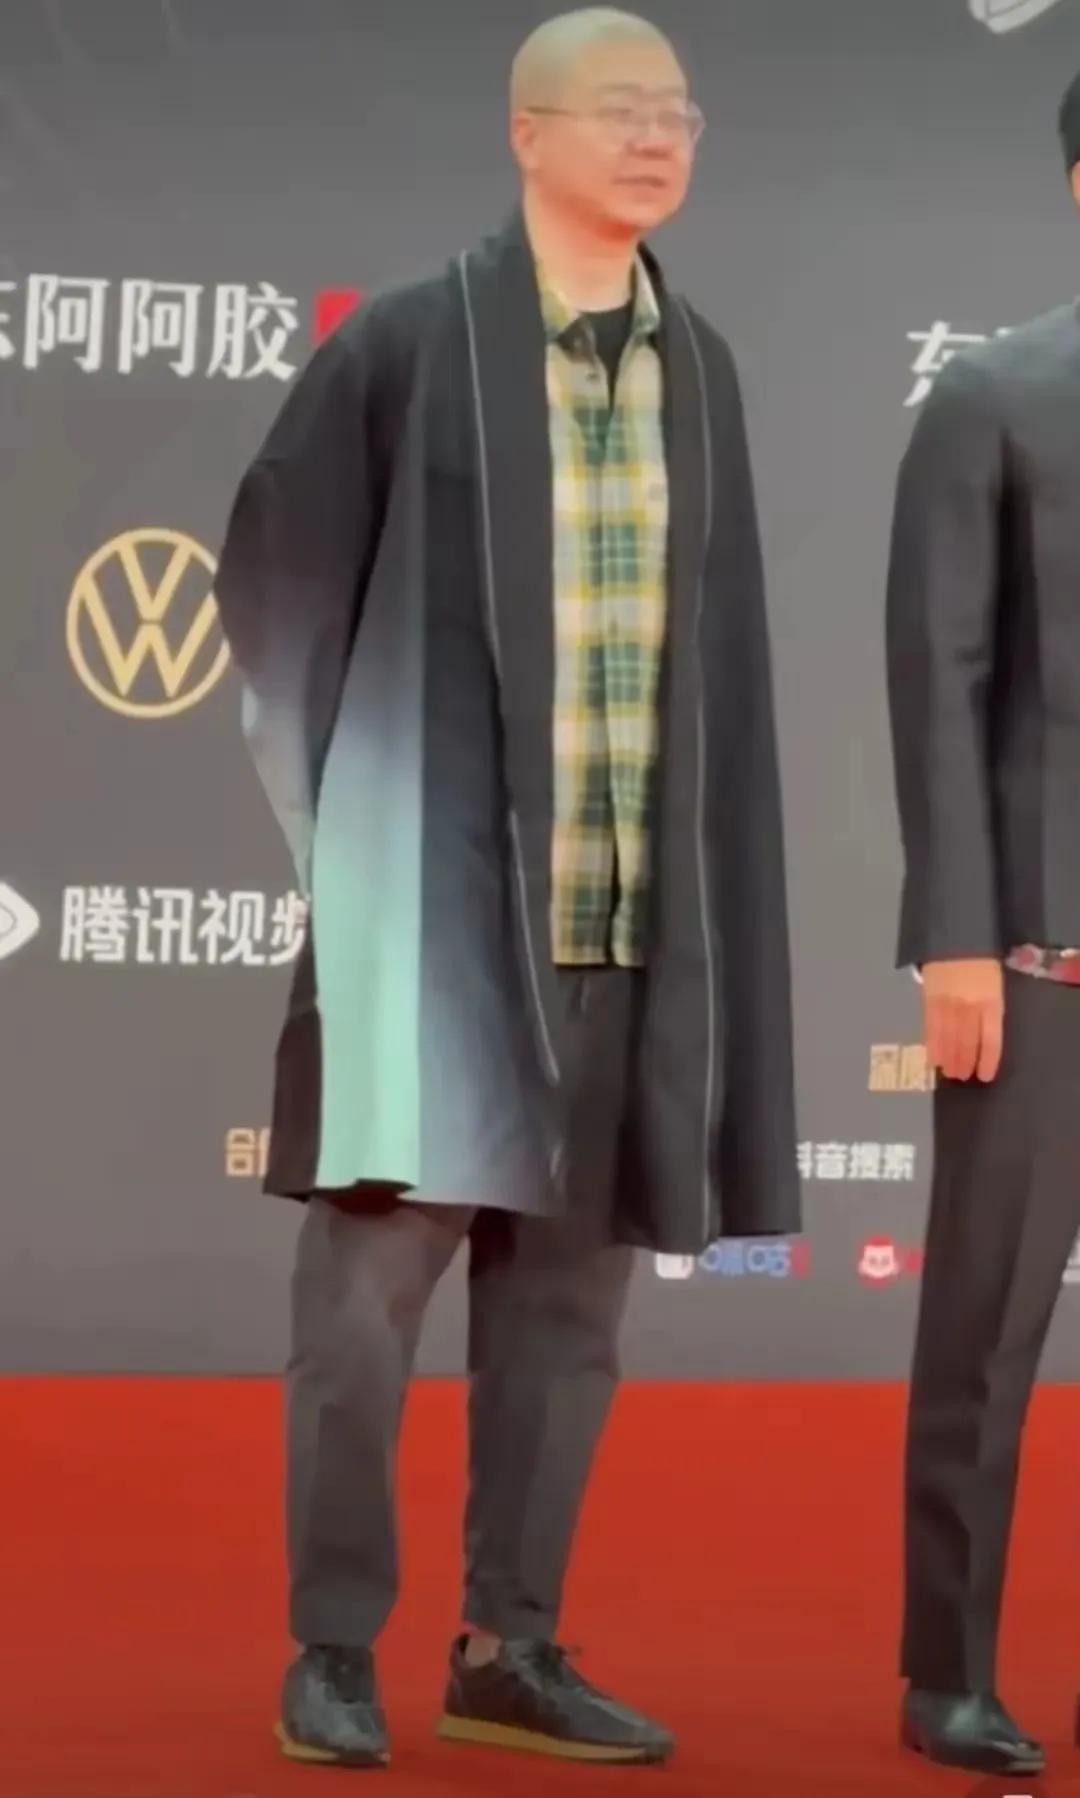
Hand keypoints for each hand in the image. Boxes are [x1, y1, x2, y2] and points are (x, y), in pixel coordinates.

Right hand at [922, 958, 1003, 1082]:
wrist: (956, 936)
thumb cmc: (981, 962)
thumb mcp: (994, 984)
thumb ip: (989, 1009)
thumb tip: (982, 1036)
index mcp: (991, 1001)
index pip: (990, 1038)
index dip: (987, 1059)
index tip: (984, 1076)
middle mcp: (969, 1005)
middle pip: (967, 1041)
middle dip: (964, 1061)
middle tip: (962, 1077)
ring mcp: (947, 1003)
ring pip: (947, 1037)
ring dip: (948, 1057)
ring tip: (948, 1071)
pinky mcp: (928, 999)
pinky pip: (930, 1027)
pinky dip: (932, 1044)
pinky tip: (933, 1057)